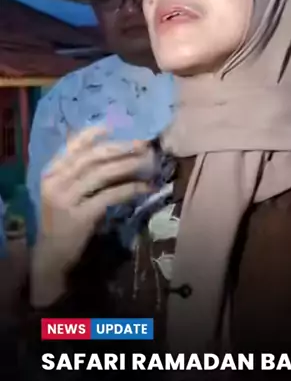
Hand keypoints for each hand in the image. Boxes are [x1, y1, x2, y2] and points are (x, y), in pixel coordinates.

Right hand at [31, 126, 153, 306]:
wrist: (51, 254)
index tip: (116, 127)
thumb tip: (108, 150)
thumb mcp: (62, 192)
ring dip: (129, 165)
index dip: (94, 135)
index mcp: (51, 173)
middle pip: (92, 157)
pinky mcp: (80, 216)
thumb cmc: (61, 220)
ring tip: (149, 162)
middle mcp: (56, 182)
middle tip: (143, 143)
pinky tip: (146, 188)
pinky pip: (110, 196)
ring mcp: (67, 199)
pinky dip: (130, 189)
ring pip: (102, 174)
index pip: (73, 147)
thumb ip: (76, 173)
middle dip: (120, 148)